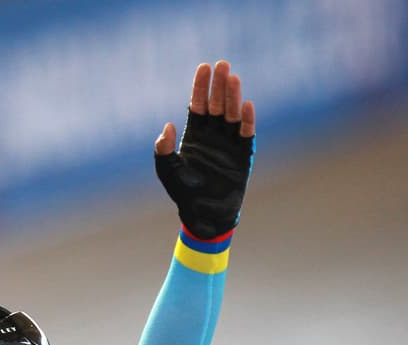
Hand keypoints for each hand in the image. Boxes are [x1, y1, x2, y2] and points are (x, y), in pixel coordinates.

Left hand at [155, 61, 255, 238]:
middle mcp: (213, 136)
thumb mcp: (168, 172)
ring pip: (231, 114)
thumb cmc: (184, 193)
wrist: (204, 215)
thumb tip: (166, 126)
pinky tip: (246, 106)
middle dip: (218, 85)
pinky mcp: (243, 155)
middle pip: (216, 105)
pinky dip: (246, 120)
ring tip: (233, 78)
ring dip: (232, 97)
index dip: (200, 87)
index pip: (197, 106)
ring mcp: (229, 144)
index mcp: (194, 136)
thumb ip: (163, 151)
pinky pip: (245, 134)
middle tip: (222, 64)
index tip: (204, 68)